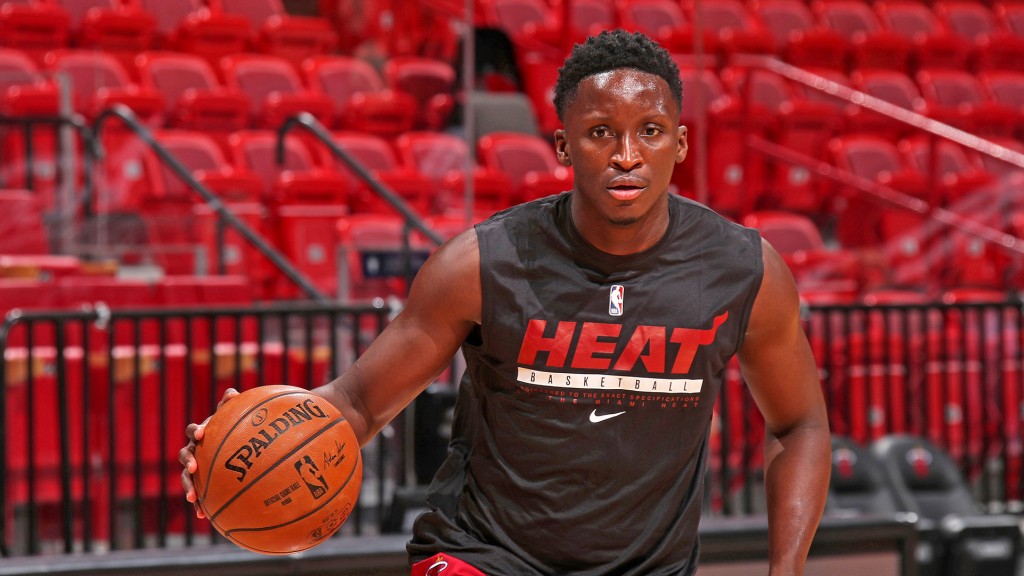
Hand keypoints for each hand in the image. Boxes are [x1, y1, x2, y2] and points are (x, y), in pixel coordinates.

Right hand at [179, 388, 238, 517]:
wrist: (230, 449)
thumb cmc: (231, 430)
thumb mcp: (231, 418)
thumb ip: (231, 406)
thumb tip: (232, 393)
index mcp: (201, 434)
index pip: (194, 430)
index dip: (196, 431)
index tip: (202, 435)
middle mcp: (193, 451)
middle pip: (184, 455)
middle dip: (188, 461)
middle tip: (194, 468)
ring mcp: (193, 468)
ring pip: (185, 477)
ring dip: (188, 486)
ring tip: (193, 497)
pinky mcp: (198, 483)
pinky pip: (196, 494)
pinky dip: (199, 504)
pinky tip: (204, 516)